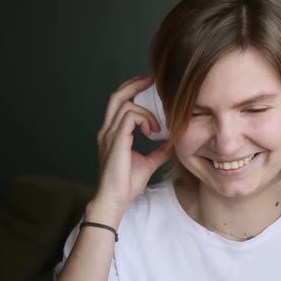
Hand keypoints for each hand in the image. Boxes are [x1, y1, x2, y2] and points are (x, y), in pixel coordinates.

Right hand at [94, 76, 172, 208]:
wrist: (116, 198)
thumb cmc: (127, 183)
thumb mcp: (149, 162)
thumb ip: (159, 151)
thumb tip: (173, 143)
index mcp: (113, 133)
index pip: (119, 103)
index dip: (132, 90)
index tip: (148, 86)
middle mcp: (108, 130)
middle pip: (116, 96)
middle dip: (133, 85)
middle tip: (150, 81)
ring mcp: (109, 134)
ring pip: (125, 105)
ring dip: (145, 112)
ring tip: (155, 128)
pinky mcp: (116, 140)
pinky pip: (129, 117)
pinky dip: (143, 119)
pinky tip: (151, 132)